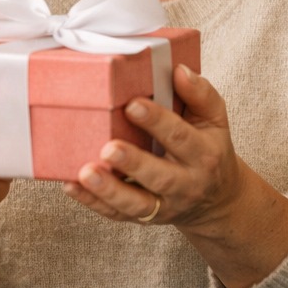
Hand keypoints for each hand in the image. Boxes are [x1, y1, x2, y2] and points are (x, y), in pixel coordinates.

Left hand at [63, 64, 247, 229]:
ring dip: (109, 190)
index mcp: (203, 154)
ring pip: (136, 204)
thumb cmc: (208, 148)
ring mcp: (164, 205)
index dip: (157, 121)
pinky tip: (71, 185)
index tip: (132, 105)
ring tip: (86, 173)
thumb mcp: (214, 120)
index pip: (180, 136)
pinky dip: (93, 202)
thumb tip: (178, 70)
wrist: (216, 199)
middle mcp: (186, 183)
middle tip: (108, 147)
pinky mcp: (144, 217)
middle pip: (159, 176)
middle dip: (133, 162)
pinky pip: (117, 214)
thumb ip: (200, 94)